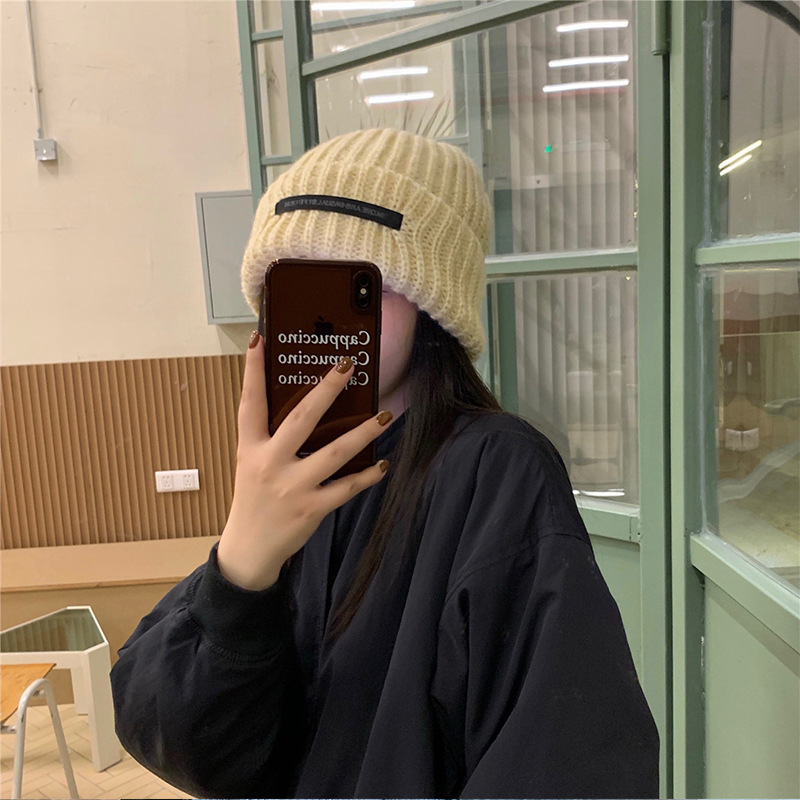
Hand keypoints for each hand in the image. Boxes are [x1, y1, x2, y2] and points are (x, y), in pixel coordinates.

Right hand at [216, 332, 391, 590]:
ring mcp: (292, 486)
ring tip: (385, 414)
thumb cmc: (253, 499)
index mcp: (250, 448)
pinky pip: (346, 487)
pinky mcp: (311, 507)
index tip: (259, 339)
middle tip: (347, 364)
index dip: (252, 370)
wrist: (249, 549)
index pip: (249, 403)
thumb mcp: (251, 463)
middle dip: (326, 389)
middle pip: (301, 418)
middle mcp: (270, 463)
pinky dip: (367, 475)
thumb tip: (307, 407)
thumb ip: (271, 438)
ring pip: (335, 452)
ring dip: (364, 431)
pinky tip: (382, 464)